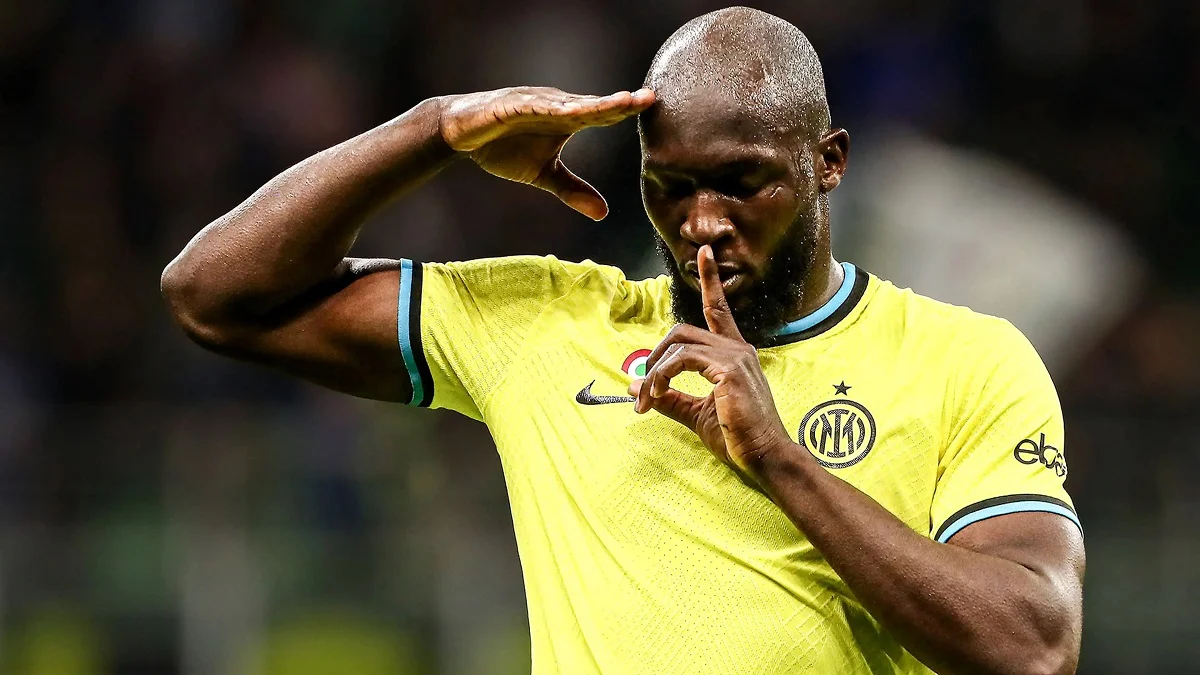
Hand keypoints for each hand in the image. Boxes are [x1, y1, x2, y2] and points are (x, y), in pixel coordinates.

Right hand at [439, 87, 654, 219]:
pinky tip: (569, 109)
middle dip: (622, 102)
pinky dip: (551, 107)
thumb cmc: (503, 146)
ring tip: (622, 101)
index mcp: (568, 118)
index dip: (628, 111)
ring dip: (596, 102)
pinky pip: (534, 106)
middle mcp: (557, 105)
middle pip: (594, 104)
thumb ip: (572, 190)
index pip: (604, 114)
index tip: (656, 108)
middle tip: (650, 98)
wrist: (461, 133)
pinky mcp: (511, 104)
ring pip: (570, 103)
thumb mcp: (543, 174)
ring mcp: (535, 102)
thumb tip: (603, 214)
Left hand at [629, 245, 793, 471]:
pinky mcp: (729, 370)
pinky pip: (683, 360)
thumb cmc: (737, 437)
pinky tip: (658, 394)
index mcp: (734, 355)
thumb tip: (636, 384)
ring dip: (655, 371)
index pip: (719, 309)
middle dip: (656, 353)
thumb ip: (669, 396)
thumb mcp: (695, 414)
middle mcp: (738, 349)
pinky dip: (663, 375)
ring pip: (680, 344)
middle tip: (642, 387)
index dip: (710, 280)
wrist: (764, 457)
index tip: (704, 252)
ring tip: (647, 398)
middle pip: (684, 330)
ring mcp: (735, 357)